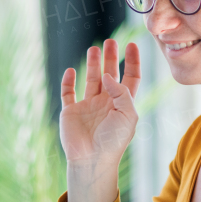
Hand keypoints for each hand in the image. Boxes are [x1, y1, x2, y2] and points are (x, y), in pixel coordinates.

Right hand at [60, 39, 140, 201]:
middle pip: (110, 74)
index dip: (132, 61)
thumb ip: (121, 92)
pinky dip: (68, 81)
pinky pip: (68, 93)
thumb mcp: (128, 115)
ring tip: (94, 49)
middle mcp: (106, 102)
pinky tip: (72, 71)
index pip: (130, 77)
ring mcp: (88, 106)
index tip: (132, 44)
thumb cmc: (114, 140)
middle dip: (111, 58)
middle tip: (110, 42)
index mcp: (123, 104)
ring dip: (93, 64)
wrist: (92, 160)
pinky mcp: (71, 111)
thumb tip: (108, 75)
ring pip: (91, 79)